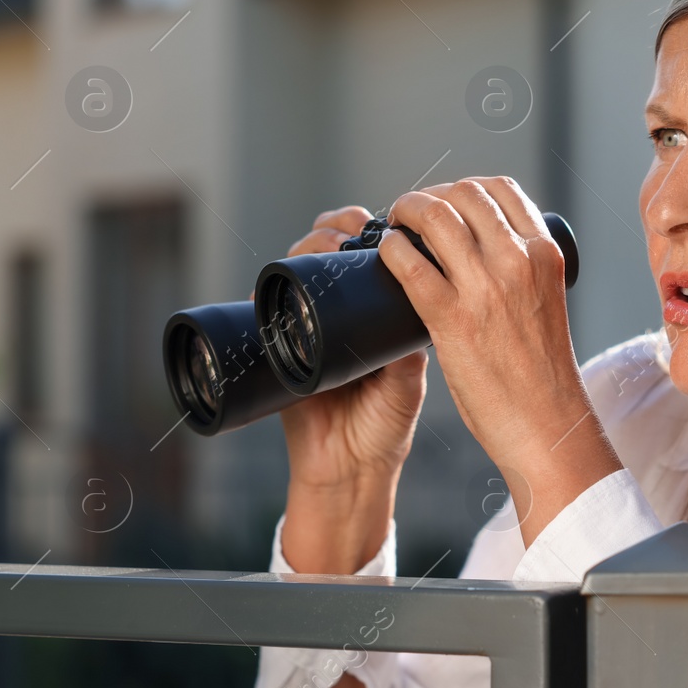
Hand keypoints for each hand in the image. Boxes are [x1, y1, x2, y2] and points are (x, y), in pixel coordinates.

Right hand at [277, 206, 428, 573]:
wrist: (349, 467)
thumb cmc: (385, 425)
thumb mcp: (406, 383)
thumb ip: (409, 352)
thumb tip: (419, 308)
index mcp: (379, 311)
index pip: (375, 255)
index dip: (378, 231)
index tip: (389, 220)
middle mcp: (344, 309)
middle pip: (335, 247)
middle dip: (341, 226)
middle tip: (354, 226)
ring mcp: (309, 321)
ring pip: (303, 264)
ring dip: (311, 243)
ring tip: (328, 242)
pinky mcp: (278, 340)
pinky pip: (268, 301)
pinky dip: (275, 279)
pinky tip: (289, 270)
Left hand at [379, 177, 620, 545]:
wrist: (546, 422)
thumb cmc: (542, 372)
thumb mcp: (544, 302)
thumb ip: (521, 272)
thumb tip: (482, 253)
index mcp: (545, 254)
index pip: (501, 190)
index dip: (465, 188)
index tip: (447, 202)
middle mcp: (518, 261)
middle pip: (464, 194)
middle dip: (431, 195)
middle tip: (412, 213)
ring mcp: (485, 287)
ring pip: (435, 217)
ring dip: (406, 211)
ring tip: (394, 226)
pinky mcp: (453, 319)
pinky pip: (410, 265)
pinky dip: (392, 249)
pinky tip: (385, 254)